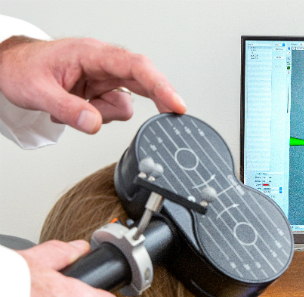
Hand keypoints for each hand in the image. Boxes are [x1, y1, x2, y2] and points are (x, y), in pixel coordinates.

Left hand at [0, 35, 185, 133]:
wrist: (11, 68)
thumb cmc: (23, 69)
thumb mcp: (38, 91)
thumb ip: (67, 109)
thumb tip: (93, 124)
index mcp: (91, 54)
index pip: (134, 67)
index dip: (159, 85)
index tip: (176, 104)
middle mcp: (103, 64)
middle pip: (143, 81)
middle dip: (159, 99)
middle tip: (173, 117)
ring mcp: (103, 79)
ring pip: (125, 104)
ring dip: (106, 115)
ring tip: (76, 110)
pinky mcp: (101, 91)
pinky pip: (113, 111)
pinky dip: (99, 117)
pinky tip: (79, 110)